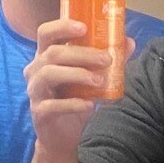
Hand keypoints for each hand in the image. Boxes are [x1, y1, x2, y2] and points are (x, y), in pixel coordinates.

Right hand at [26, 18, 128, 151]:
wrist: (64, 135)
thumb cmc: (76, 100)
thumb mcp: (92, 78)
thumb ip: (108, 60)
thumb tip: (129, 42)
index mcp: (46, 56)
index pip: (46, 33)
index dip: (62, 27)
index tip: (84, 27)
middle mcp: (36, 70)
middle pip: (53, 53)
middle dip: (82, 54)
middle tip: (106, 59)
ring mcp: (35, 91)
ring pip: (49, 74)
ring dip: (77, 75)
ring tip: (100, 81)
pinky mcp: (38, 112)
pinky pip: (52, 105)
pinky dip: (73, 104)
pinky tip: (90, 105)